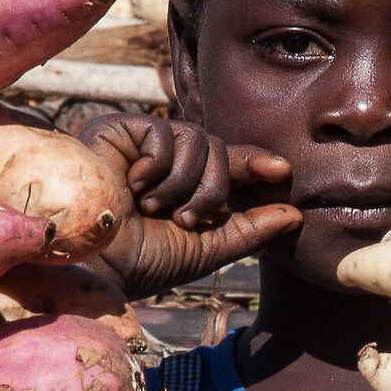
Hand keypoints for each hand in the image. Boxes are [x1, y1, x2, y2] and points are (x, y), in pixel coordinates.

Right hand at [74, 113, 301, 298]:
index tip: (283, 171)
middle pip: (219, 148)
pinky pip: (166, 132)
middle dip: (213, 187)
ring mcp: (144, 144)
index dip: (255, 163)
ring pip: (198, 138)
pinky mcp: (120, 129)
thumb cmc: (141, 261)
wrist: (93, 261)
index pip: (231, 164)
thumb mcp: (206, 249)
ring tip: (152, 207)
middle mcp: (168, 163)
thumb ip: (250, 230)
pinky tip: (134, 185)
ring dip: (183, 182)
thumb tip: (297, 215)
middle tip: (185, 218)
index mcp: (188, 188)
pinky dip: (158, 166)